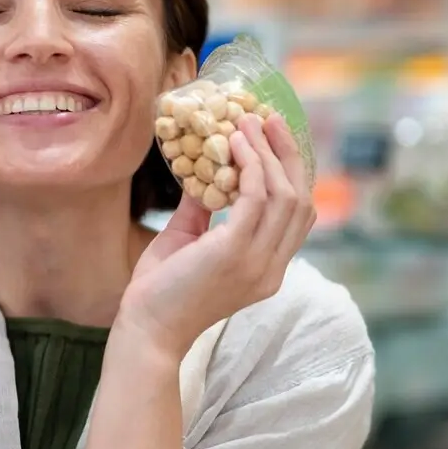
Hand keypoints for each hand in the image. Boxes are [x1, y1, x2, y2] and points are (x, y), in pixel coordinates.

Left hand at [117, 112, 315, 357]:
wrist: (146, 329)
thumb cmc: (161, 291)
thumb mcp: (188, 241)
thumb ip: (202, 209)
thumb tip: (203, 170)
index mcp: (267, 269)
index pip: (300, 217)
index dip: (293, 174)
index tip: (275, 140)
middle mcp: (272, 268)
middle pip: (302, 200)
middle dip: (289, 155)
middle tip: (269, 119)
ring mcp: (258, 262)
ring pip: (285, 194)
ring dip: (268, 153)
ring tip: (247, 124)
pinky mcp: (236, 252)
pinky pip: (257, 196)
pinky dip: (250, 165)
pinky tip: (233, 145)